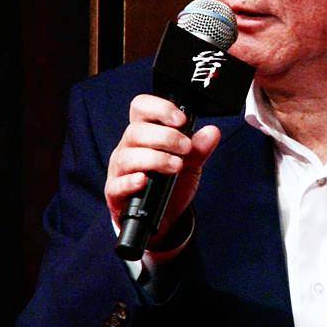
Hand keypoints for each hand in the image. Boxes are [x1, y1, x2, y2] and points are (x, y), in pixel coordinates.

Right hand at [105, 94, 220, 247]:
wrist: (164, 219)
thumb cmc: (171, 185)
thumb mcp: (190, 165)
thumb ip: (199, 148)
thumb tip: (212, 132)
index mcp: (144, 134)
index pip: (141, 107)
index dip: (159, 108)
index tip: (181, 120)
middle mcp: (128, 148)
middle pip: (136, 131)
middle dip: (165, 137)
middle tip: (186, 148)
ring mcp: (119, 170)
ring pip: (128, 156)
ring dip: (155, 158)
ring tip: (176, 166)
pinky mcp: (115, 192)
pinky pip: (117, 184)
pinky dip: (131, 181)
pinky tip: (145, 180)